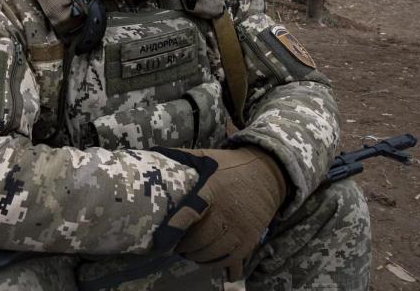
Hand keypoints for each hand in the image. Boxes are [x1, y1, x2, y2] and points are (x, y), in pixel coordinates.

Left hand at [173, 147, 286, 279]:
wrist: (268, 174)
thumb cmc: (230, 167)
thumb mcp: (206, 157)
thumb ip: (181, 160)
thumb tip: (150, 157)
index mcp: (212, 189)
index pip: (191, 211)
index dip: (174, 227)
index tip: (160, 240)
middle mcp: (227, 211)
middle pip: (199, 239)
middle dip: (183, 246)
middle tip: (176, 244)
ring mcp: (240, 227)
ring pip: (212, 252)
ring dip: (196, 256)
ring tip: (188, 251)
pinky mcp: (250, 239)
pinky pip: (229, 259)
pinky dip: (213, 263)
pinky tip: (205, 258)